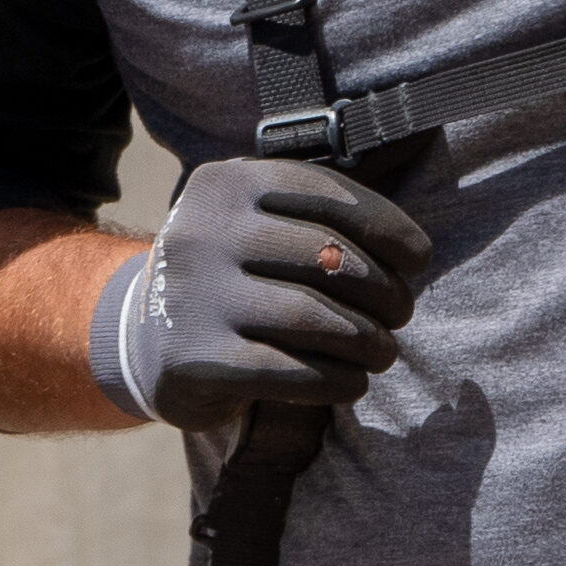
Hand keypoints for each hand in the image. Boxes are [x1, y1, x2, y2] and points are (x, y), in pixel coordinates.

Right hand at [94, 156, 431, 428]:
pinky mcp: (195, 358)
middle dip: (383, 289)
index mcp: (226, 183)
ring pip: (313, 316)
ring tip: (382, 351)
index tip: (419, 257)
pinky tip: (351, 381)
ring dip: (367, 340)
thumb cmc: (231, 273)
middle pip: (326, 256)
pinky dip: (337, 379)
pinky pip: (290, 371)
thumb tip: (411, 248)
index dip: (386, 225)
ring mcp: (194, 295)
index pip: (325, 193)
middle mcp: (204, 229)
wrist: (145, 334)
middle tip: (399, 313)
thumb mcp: (254, 221)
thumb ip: (314, 217)